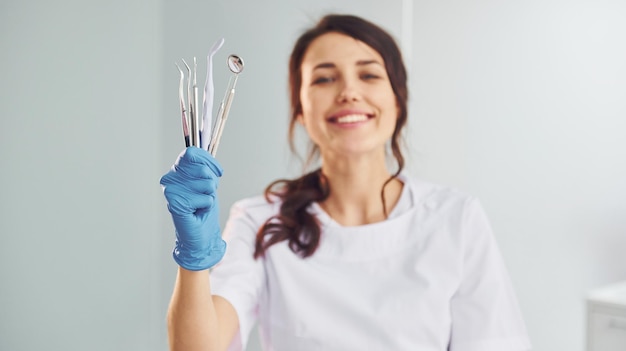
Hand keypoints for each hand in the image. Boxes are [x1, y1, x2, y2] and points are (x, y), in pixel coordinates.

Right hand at [160, 147, 225, 270]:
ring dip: (209, 196)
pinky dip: (207, 205)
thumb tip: (202, 154)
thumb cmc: (204, 208)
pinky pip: (205, 198)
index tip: (216, 174)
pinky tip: (197, 211)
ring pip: (205, 183)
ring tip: (200, 204)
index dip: (209, 163)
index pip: (192, 153)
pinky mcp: (175, 203)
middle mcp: (170, 178)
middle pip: (201, 168)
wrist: (201, 235)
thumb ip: (205, 166)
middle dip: (211, 183)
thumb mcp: (209, 182)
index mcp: (177, 170)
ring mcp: (170, 190)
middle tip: (204, 195)